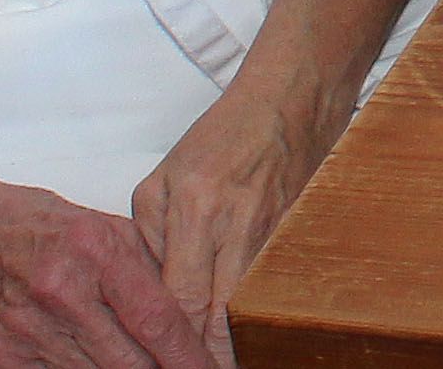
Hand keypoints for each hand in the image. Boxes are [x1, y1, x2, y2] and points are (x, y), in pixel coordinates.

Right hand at [0, 153, 214, 368]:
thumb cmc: (32, 225)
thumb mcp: (99, 226)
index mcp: (95, 252)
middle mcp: (63, 293)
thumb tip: (185, 310)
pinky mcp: (0, 359)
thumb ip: (144, 266)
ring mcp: (28, 332)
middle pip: (130, 360)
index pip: (156, 318)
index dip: (188, 354)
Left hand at [132, 81, 337, 368]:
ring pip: (251, 306)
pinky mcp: (294, 236)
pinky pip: (272, 286)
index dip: (174, 340)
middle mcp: (237, 225)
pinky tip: (254, 337)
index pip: (181, 295)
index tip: (166, 364)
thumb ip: (148, 236)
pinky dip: (260, 314)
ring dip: (235, 343)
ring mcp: (272, 233)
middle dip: (210, 356)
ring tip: (221, 367)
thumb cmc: (224, 134)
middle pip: (221, 313)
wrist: (292, 100)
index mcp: (197, 208)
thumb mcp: (165, 177)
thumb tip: (149, 286)